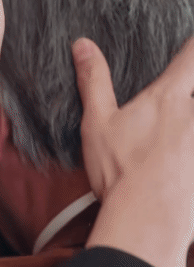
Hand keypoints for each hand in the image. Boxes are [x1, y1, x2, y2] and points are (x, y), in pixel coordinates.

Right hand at [73, 36, 193, 266]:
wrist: (147, 221)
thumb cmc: (121, 173)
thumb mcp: (98, 124)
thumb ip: (94, 81)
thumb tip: (83, 45)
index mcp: (170, 97)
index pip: (193, 54)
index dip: (192, 48)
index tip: (188, 49)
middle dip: (190, 88)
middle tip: (177, 98)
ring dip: (190, 126)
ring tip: (176, 141)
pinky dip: (192, 154)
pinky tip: (184, 164)